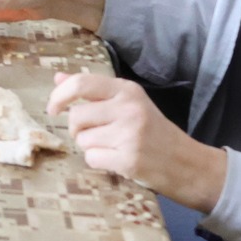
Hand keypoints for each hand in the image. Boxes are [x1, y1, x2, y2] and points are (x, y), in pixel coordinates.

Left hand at [47, 73, 228, 209]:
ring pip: (81, 140)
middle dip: (77, 129)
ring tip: (113, 147)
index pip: (81, 83)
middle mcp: (128, 109)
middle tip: (94, 135)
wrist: (186, 163)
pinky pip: (91, 159)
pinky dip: (99, 162)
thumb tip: (58, 78)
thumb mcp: (127, 103)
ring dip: (90, 147)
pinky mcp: (129, 160)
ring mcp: (130, 135)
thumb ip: (93, 91)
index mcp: (127, 90)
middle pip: (76, 116)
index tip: (53, 108)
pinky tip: (117, 160)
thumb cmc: (152, 131)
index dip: (59, 95)